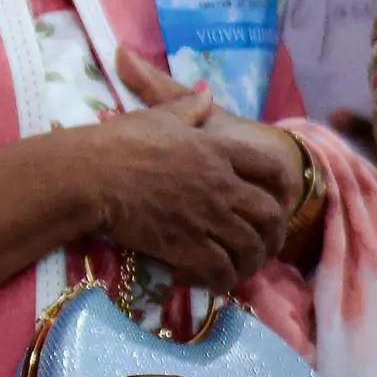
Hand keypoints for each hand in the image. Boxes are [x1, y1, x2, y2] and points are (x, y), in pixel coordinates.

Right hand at [87, 52, 305, 286]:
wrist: (92, 176)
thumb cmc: (121, 141)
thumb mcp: (161, 116)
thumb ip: (189, 108)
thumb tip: (207, 94)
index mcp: (219, 151)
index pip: (270, 168)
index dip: (283, 185)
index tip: (283, 197)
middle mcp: (222, 186)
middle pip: (270, 214)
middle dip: (275, 232)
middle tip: (268, 243)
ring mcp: (208, 218)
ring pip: (251, 246)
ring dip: (254, 261)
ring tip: (247, 267)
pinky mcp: (188, 246)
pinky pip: (221, 269)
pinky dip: (225, 279)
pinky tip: (219, 282)